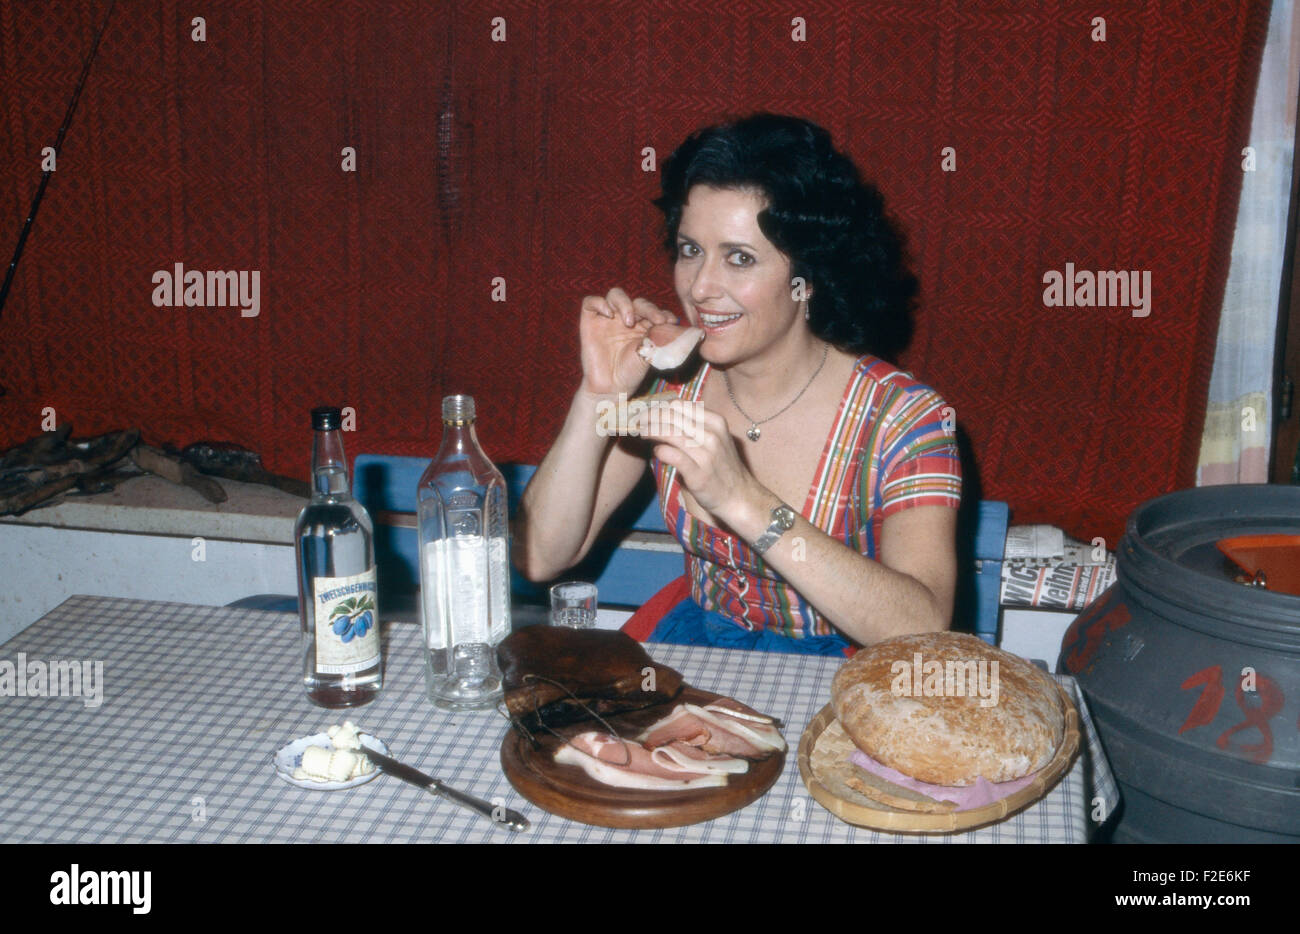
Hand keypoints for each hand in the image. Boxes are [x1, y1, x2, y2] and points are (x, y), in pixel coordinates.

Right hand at [578, 288, 676, 395]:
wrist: (611, 387)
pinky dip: (600, 303)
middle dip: (649, 308)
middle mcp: (626, 319)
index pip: (653, 310)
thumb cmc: (632, 372)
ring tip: (629, 321)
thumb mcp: (651, 352)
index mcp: (643, 325)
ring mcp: (607, 319)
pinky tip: (608, 314)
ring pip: (615, 295)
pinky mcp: (589, 321)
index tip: (669, 322)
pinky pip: (590, 302)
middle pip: (637, 302)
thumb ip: (661, 335)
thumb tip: (676, 322)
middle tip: (656, 321)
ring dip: (625, 304)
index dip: (661, 312)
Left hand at [640, 400, 767, 523]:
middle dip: (650, 416)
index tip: (646, 411)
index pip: (680, 405)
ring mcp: (706, 454)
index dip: (659, 406)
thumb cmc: (722, 465)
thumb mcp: (715, 438)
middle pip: (672, 416)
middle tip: (637, 420)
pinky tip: (656, 451)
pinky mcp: (699, 474)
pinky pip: (674, 457)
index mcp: (715, 422)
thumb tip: (663, 415)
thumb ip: (694, 425)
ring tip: (640, 432)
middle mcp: (712, 434)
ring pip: (671, 433)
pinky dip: (661, 451)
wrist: (739, 496)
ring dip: (651, 431)